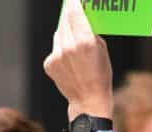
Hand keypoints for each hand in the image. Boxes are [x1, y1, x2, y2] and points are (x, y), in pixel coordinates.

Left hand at [43, 0, 113, 121]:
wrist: (88, 101)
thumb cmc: (100, 75)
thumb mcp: (102, 50)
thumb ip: (91, 32)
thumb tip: (82, 19)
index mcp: (85, 41)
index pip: (75, 12)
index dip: (73, 2)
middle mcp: (68, 47)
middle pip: (65, 20)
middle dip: (69, 13)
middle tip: (73, 8)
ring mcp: (57, 56)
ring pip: (59, 33)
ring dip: (66, 31)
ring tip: (74, 36)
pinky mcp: (49, 64)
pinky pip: (55, 48)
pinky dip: (61, 48)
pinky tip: (69, 56)